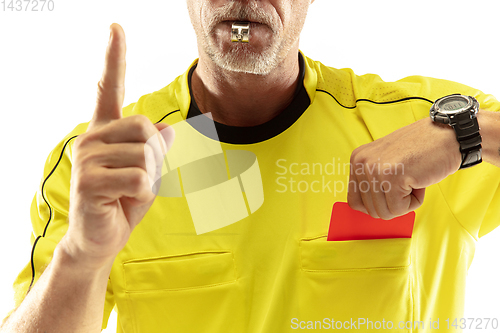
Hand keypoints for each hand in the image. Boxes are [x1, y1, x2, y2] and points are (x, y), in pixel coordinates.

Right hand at [60, 23, 174, 268]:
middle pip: (146, 127)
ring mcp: (86, 158)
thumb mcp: (149, 171)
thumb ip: (156, 149)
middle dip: (155, 156)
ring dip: (150, 178)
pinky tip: (123, 202)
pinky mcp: (89, 181)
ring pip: (146, 155)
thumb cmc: (124, 201)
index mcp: (105, 131)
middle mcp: (91, 138)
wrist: (100, 238)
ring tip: (128, 191)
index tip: (116, 27)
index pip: (109, 88)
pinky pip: (140, 179)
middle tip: (140, 178)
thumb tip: (167, 130)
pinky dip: (144, 194)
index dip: (114, 58)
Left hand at [347, 117, 460, 219]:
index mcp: (357, 159)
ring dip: (405, 202)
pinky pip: (399, 209)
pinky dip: (415, 201)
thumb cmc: (421, 151)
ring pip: (385, 212)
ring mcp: (374, 170)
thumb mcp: (386, 163)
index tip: (391, 192)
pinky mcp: (391, 177)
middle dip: (394, 202)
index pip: (354, 201)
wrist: (447, 135)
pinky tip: (418, 179)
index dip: (376, 204)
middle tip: (406, 180)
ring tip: (412, 178)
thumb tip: (365, 209)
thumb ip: (372, 183)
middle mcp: (361, 163)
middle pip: (371, 210)